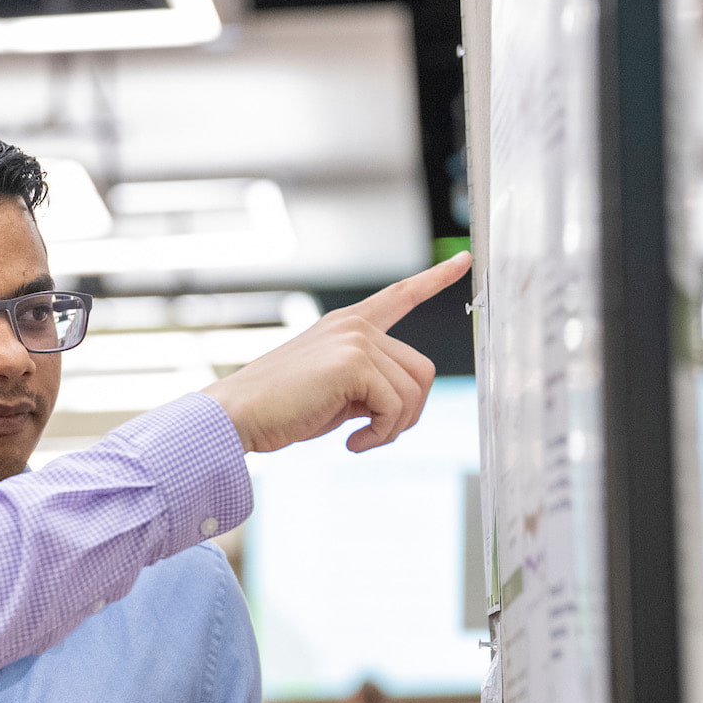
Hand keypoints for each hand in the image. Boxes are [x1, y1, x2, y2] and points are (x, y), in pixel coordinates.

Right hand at [204, 252, 470, 454]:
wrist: (237, 416)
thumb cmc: (277, 410)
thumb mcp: (333, 392)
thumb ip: (368, 385)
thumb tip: (398, 406)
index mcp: (347, 326)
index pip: (400, 295)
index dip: (435, 279)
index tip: (465, 259)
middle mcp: (355, 326)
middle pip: (421, 369)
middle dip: (408, 412)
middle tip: (376, 434)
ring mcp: (355, 341)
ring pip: (413, 390)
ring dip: (395, 426)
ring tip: (362, 439)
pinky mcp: (353, 363)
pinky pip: (395, 407)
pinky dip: (381, 434)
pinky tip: (353, 443)